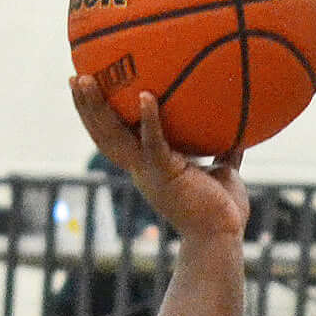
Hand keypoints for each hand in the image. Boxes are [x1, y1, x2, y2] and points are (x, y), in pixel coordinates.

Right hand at [66, 77, 248, 246]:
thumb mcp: (223, 172)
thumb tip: (241, 134)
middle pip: (104, 135)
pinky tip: (146, 95)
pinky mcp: (166, 174)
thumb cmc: (222, 211)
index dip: (99, 117)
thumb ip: (224, 152)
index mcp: (148, 168)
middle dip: (87, 107)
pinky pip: (154, 143)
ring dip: (98, 107)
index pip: (116, 138)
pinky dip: (149, 119)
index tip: (90, 91)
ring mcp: (150, 172)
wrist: (221, 238)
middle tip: (74, 78)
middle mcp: (141, 170)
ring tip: (85, 79)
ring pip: (114, 136)